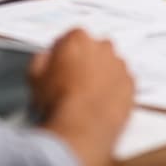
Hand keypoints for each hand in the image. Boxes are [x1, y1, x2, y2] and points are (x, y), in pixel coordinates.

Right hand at [32, 29, 133, 165]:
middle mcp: (103, 47)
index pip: (72, 38)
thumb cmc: (58, 103)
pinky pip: (122, 83)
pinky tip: (101, 104)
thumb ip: (41, 59)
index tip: (60, 67)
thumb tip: (44, 57)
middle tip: (74, 83)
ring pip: (110, 66)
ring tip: (87, 97)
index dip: (64, 54)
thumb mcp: (35, 77)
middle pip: (94, 50)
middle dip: (86, 62)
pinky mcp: (130, 84)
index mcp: (78, 39)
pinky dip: (115, 91)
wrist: (81, 127)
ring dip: (102, 76)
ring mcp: (119, 65)